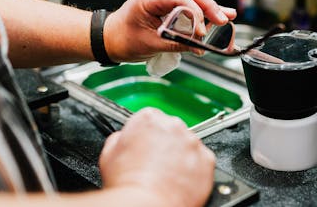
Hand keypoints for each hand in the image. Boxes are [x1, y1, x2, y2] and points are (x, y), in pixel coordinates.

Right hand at [99, 108, 215, 206]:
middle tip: (156, 163)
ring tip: (167, 175)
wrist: (146, 205)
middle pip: (172, 129)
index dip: (147, 135)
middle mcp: (173, 125)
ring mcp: (192, 142)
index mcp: (149, 118)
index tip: (146, 146)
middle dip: (166, 143)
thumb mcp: (109, 154)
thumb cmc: (127, 184)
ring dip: (181, 156)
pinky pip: (202, 161)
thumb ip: (120, 137)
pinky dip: (194, 170)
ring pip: (188, 145)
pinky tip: (180, 180)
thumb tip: (124, 137)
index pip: (152, 118)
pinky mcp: (207, 159)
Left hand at [103, 0, 236, 61]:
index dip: (195, 14)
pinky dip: (201, 13)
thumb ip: (178, 43)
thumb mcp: (151, 45)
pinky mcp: (167, 5)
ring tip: (227, 17)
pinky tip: (216, 16)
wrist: (108, 40)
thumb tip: (201, 46)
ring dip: (209, 8)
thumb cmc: (123, 40)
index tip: (202, 32)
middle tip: (223, 20)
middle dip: (209, 6)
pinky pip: (187, 5)